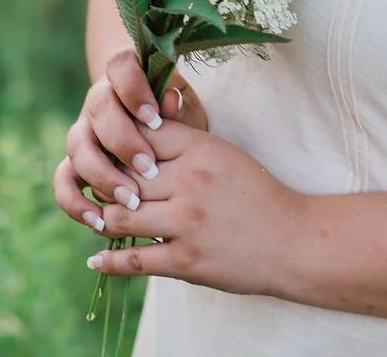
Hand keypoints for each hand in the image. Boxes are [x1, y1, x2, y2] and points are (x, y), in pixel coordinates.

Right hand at [54, 50, 208, 228]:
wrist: (159, 137)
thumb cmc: (177, 122)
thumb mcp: (185, 111)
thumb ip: (179, 108)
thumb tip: (171, 99)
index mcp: (125, 76)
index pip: (120, 67)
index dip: (133, 90)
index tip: (155, 119)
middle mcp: (99, 99)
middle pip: (98, 109)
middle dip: (122, 141)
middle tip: (149, 168)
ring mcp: (83, 131)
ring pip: (78, 146)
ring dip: (103, 174)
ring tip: (130, 200)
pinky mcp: (74, 163)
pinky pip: (64, 181)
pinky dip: (76, 202)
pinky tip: (98, 221)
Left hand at [84, 118, 304, 297]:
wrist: (291, 241)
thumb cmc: (257, 192)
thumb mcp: (224, 153)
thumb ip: (186, 140)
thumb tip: (145, 124)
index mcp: (200, 149)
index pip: (142, 137)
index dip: (121, 143)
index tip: (108, 150)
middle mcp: (189, 182)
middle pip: (125, 176)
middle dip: (107, 182)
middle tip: (94, 186)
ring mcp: (185, 224)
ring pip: (121, 217)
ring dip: (105, 220)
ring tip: (97, 219)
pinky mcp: (185, 263)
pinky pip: (134, 261)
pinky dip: (109, 262)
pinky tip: (96, 260)